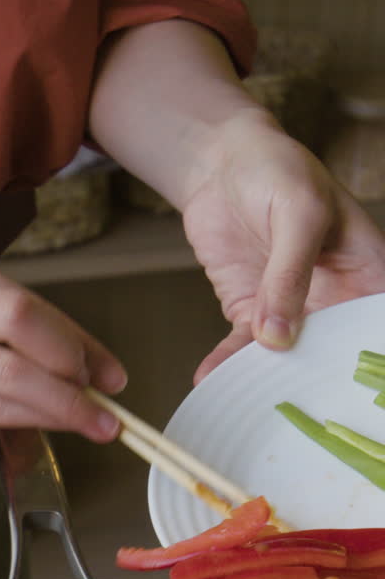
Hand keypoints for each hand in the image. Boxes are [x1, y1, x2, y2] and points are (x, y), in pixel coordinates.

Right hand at [0, 237, 126, 444]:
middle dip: (81, 358)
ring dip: (69, 399)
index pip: (26, 298)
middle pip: (28, 319)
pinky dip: (35, 416)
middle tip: (110, 389)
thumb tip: (50, 358)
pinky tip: (61, 427)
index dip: (76, 335)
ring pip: (15, 368)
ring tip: (101, 422)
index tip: (105, 365)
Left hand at [182, 109, 384, 381]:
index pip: (374, 327)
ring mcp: (292, 311)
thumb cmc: (278, 171)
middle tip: (300, 416)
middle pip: (334, 355)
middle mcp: (335, 300)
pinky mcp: (251, 313)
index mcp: (368, 274)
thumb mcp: (298, 214)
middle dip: (317, 386)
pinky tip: (210, 379)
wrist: (220, 163)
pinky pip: (242, 347)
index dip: (370, 360)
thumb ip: (290, 274)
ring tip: (249, 405)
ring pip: (287, 358)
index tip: (354, 394)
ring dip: (266, 381)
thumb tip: (279, 337)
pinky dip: (226, 363)